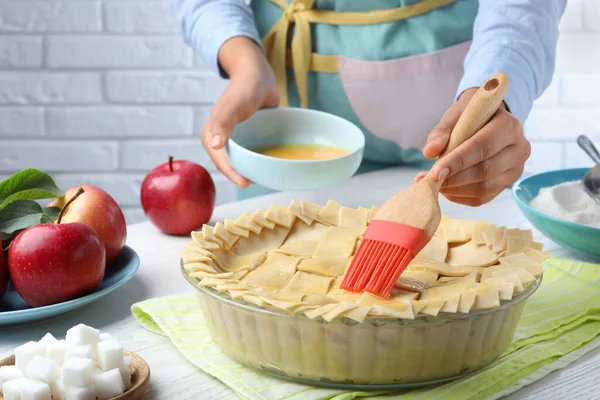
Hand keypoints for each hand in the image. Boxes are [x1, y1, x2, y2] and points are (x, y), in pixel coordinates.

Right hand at [202, 37, 279, 187]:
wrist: (258, 73)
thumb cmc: (244, 87)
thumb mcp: (233, 105)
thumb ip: (223, 123)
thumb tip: (214, 145)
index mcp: (212, 135)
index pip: (220, 162)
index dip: (232, 174)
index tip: (247, 183)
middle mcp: (223, 139)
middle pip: (231, 164)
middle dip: (242, 175)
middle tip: (259, 182)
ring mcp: (237, 138)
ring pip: (242, 160)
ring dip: (252, 169)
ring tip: (266, 177)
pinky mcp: (249, 136)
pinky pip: (252, 152)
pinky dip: (259, 159)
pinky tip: (272, 164)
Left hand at [414, 87, 530, 205]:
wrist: (489, 121)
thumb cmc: (471, 117)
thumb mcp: (456, 116)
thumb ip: (442, 132)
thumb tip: (429, 152)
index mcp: (509, 125)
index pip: (483, 146)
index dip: (458, 161)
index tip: (436, 171)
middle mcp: (519, 148)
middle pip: (485, 170)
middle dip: (454, 179)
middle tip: (430, 180)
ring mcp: (516, 169)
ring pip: (485, 188)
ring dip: (456, 190)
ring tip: (435, 185)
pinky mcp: (508, 184)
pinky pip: (484, 197)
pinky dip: (461, 197)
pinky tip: (446, 190)